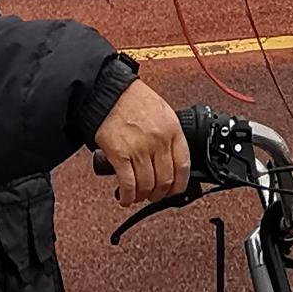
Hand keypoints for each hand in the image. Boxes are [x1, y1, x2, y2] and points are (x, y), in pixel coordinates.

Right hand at [93, 73, 190, 211]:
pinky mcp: (119, 155)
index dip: (179, 184)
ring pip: (147, 186)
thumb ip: (169, 135)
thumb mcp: (163, 113)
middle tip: (154, 195)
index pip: (183, 166)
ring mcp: (139, 149)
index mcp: (172, 130)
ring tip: (138, 196)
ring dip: (143, 196)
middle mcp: (158, 141)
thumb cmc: (133, 100)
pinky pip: (128, 184)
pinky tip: (125, 198)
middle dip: (160, 194)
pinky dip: (127, 196)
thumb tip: (171, 159)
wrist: (108, 92)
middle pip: (165, 180)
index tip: (174, 190)